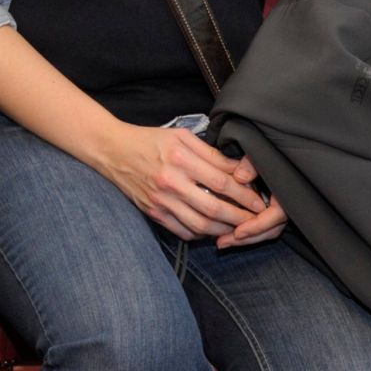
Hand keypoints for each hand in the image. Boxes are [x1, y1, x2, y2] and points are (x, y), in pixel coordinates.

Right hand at [92, 123, 266, 240]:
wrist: (112, 150)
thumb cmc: (149, 139)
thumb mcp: (181, 136)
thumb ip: (211, 153)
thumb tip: (239, 169)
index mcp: (180, 158)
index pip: (221, 181)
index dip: (244, 194)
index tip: (258, 200)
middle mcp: (170, 182)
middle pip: (214, 208)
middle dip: (240, 217)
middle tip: (256, 220)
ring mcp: (160, 200)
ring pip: (200, 225)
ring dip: (224, 230)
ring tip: (238, 228)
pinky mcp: (153, 212)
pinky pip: (182, 231)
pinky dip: (201, 234)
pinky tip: (212, 229)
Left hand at [216, 155, 287, 248]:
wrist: (280, 149)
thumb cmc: (269, 150)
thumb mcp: (259, 153)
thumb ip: (251, 163)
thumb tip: (240, 177)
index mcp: (288, 192)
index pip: (276, 216)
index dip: (257, 226)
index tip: (237, 232)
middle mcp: (288, 203)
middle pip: (270, 230)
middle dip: (247, 238)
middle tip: (222, 242)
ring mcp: (281, 208)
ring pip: (266, 231)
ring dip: (245, 238)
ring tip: (221, 242)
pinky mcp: (273, 210)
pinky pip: (263, 226)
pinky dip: (248, 230)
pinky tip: (229, 233)